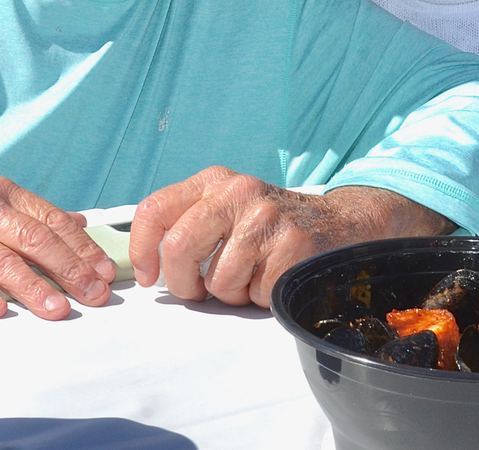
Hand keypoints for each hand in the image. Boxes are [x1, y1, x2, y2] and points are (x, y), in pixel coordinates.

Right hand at [0, 176, 116, 319]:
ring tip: (55, 307)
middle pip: (32, 238)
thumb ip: (37, 216)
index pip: (52, 221)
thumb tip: (81, 226)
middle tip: (91, 293)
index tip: (103, 272)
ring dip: (31, 285)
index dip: (82, 248)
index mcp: (5, 193)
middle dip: (67, 268)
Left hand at [128, 167, 448, 307]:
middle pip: (178, 249)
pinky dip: (260, 297)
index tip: (147, 277)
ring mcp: (267, 217)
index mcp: (214, 180)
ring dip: (231, 293)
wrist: (338, 223)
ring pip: (218, 281)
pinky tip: (274, 277)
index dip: (140, 250)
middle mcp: (238, 191)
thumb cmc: (270, 226)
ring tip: (250, 276)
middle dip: (182, 284)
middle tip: (196, 291)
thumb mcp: (227, 208)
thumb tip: (145, 266)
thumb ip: (188, 222)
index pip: (155, 209)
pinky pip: (254, 294)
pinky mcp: (292, 245)